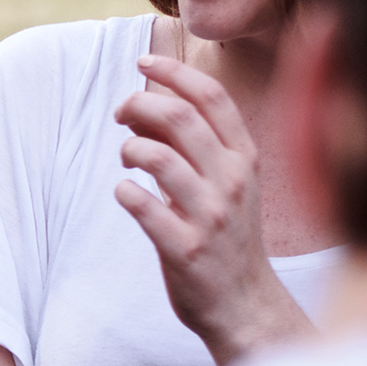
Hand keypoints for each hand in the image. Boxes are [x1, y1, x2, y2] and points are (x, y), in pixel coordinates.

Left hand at [113, 54, 313, 365]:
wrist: (245, 302)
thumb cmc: (227, 233)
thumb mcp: (228, 181)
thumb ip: (196, 143)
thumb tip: (146, 104)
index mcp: (245, 157)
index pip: (212, 97)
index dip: (174, 72)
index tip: (143, 63)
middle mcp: (233, 181)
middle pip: (179, 117)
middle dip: (138, 105)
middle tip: (121, 115)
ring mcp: (211, 215)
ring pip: (158, 157)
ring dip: (130, 149)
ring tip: (127, 160)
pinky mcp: (186, 248)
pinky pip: (142, 205)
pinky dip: (124, 192)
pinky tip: (127, 194)